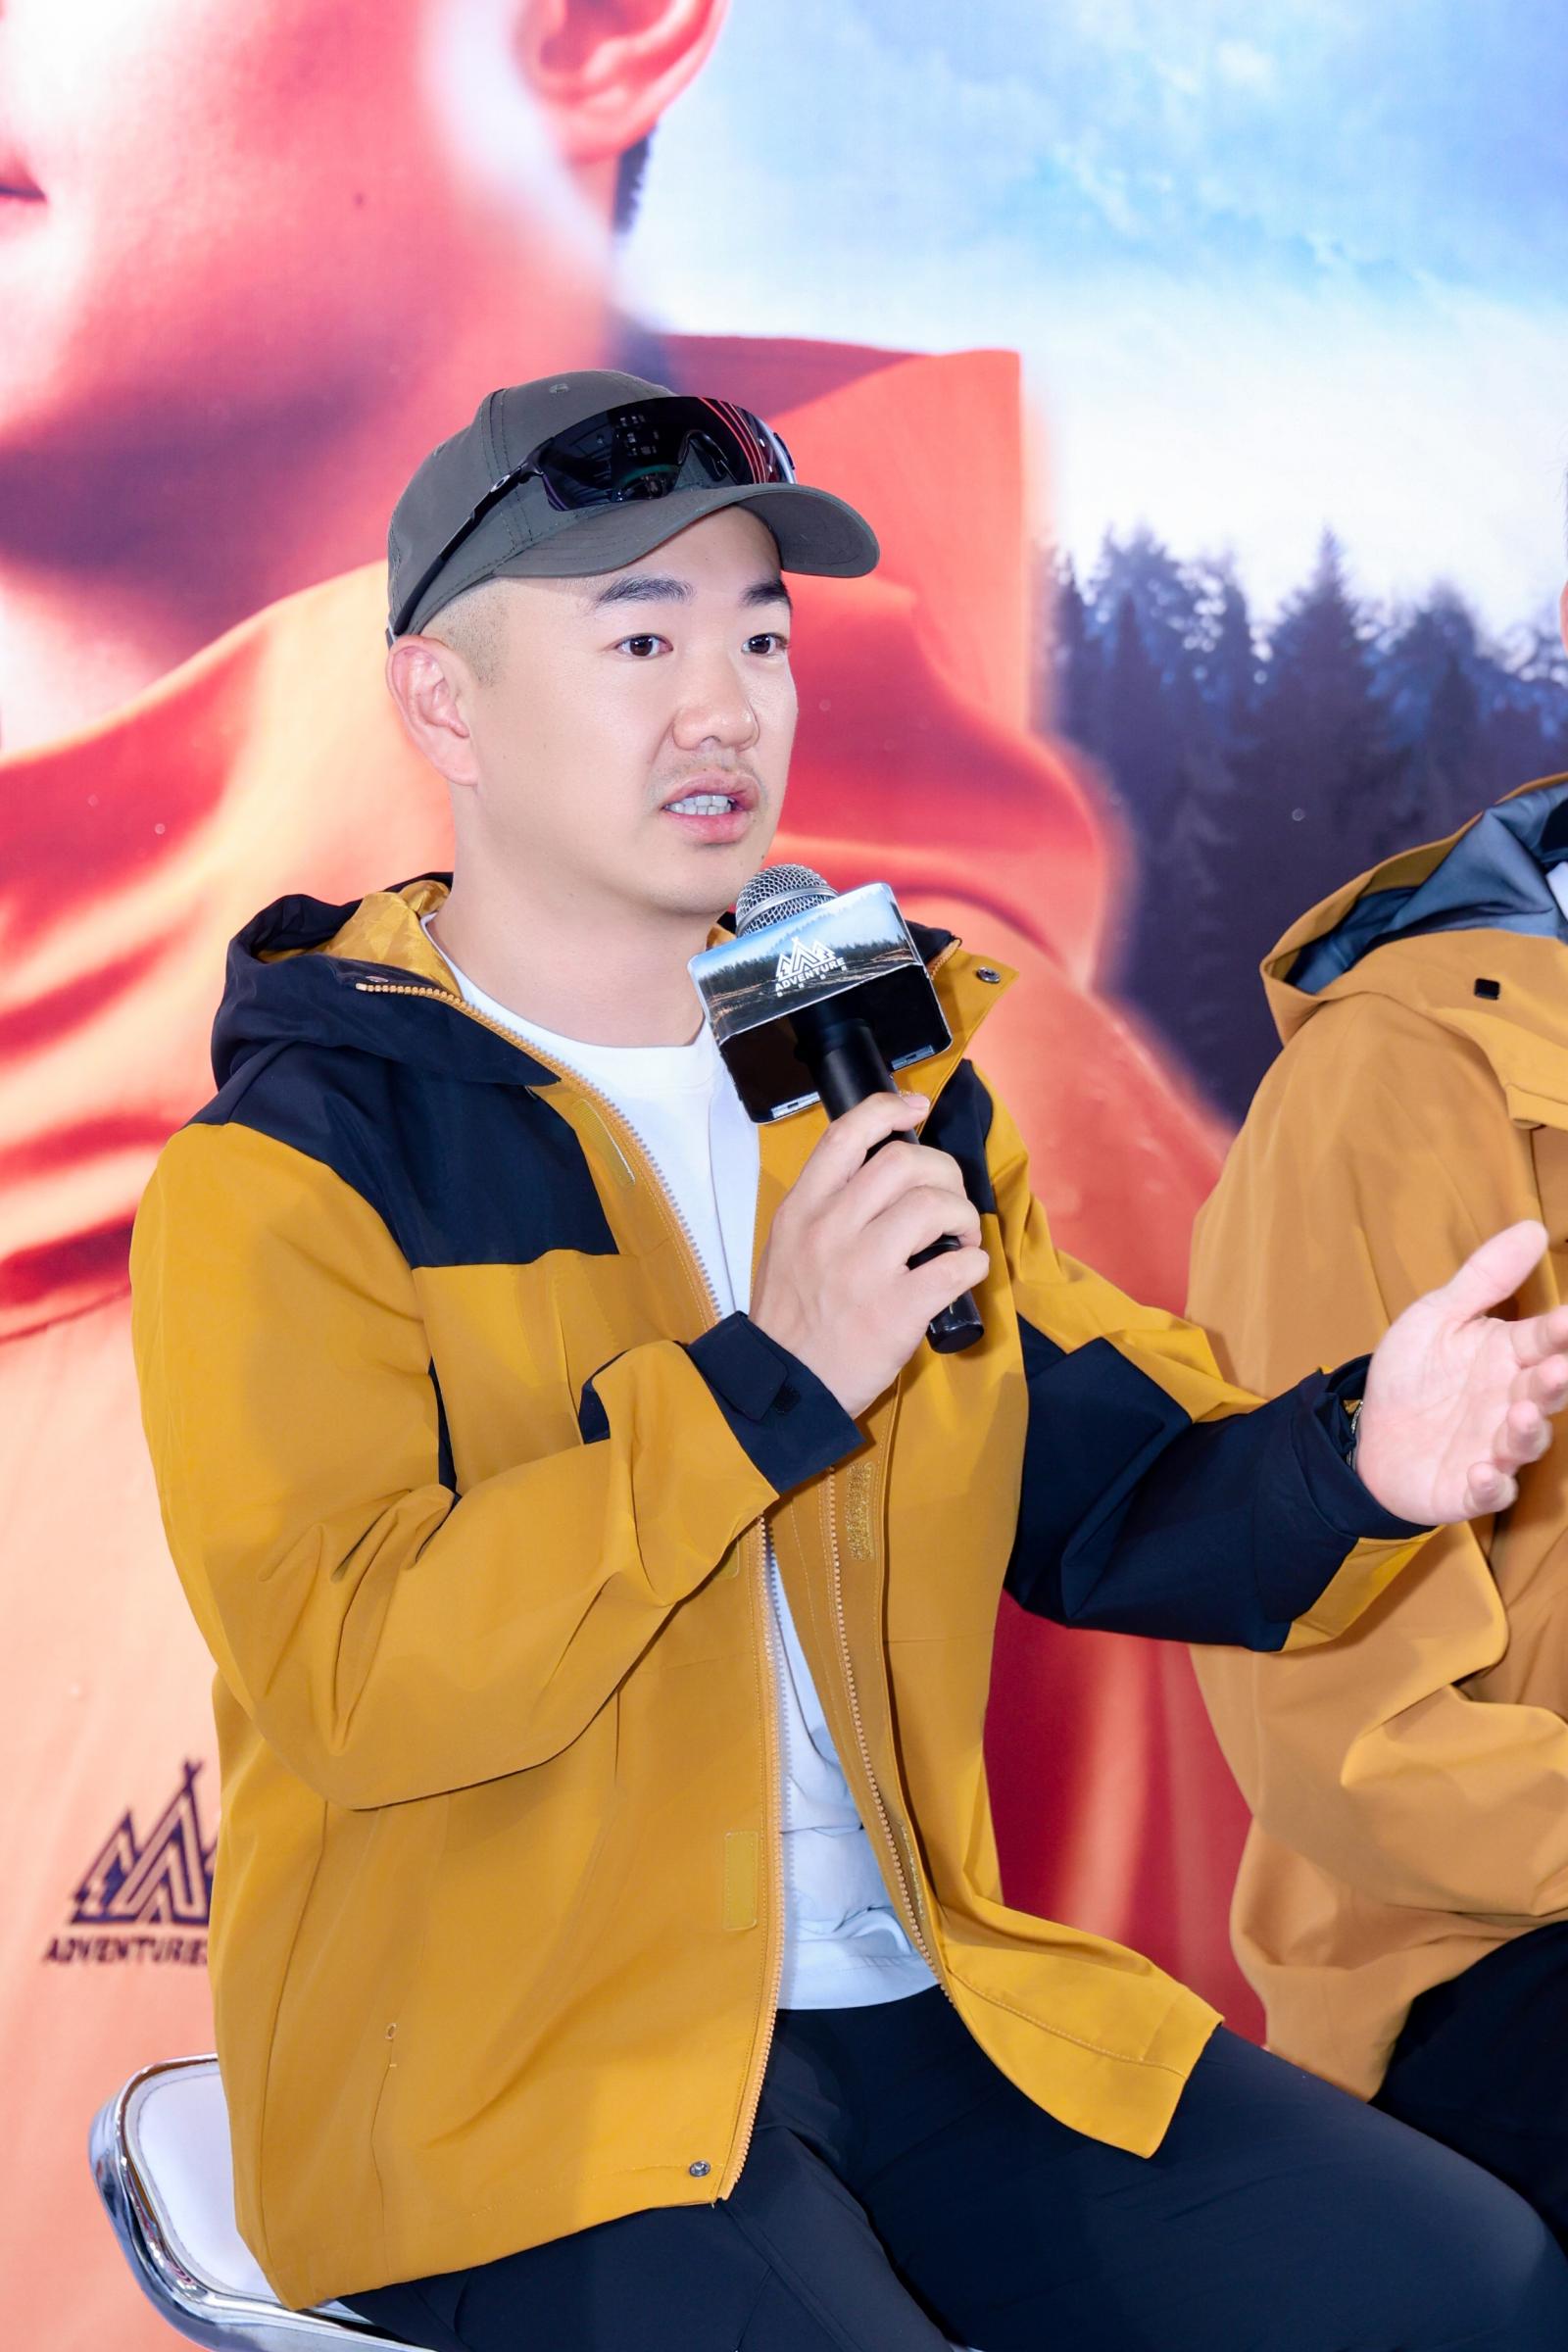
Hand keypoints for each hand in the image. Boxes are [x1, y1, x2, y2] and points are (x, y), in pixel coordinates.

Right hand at [751, 1091, 989, 1418]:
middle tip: (950, 1196)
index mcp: (802, 1209)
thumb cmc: (791, 1316)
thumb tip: (884, 1176)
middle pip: (902, 1161)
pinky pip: (955, 1265)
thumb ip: (826, 1208)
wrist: (785, 1386)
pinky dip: (973, 1262)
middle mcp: (830, 1229)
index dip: (889, 1108)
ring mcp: (863, 1268)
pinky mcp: (895, 1309)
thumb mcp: (787, 1246)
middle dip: (943, 1171)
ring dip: (963, 1214)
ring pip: (933, 1205)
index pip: (846, 1134)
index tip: (919, 1107)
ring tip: (961, 1236)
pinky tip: (965, 1270)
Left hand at [1356, 1220, 1567, 1522]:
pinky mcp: (1469, 1487)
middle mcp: (1511, 1402)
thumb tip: (1533, 1226)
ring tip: (1523, 1418)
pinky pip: (1489, 1492)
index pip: (1545, 1340)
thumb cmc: (1413, 1374)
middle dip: (1554, 1383)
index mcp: (1509, 1357)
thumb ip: (1484, 1278)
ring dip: (1528, 1434)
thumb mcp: (1438, 1316)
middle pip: (1544, 1393)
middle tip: (1557, 1370)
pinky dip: (1491, 1487)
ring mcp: (1493, 1447)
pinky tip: (1483, 1474)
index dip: (1561, 1330)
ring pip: (1524, 1443)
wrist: (1368, 1437)